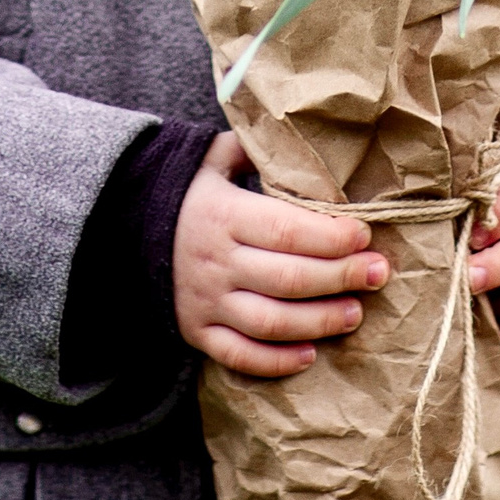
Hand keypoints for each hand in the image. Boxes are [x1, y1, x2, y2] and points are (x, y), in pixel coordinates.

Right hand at [174, 133, 390, 376]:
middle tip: (378, 274)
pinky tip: (309, 355)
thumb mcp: (211, 160)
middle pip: (288, 279)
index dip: (331, 236)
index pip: (286, 230)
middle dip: (341, 278)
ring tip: (354, 313)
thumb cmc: (185, 192)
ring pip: (270, 323)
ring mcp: (206, 302)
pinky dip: (276, 362)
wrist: (121, 231)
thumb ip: (254, 149)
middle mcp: (215, 262)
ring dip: (319, 322)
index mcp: (223, 215)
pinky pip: (239, 356)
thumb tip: (303, 137)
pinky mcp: (198, 332)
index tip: (364, 235)